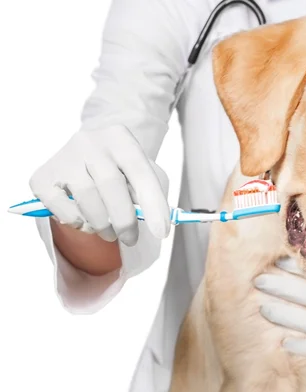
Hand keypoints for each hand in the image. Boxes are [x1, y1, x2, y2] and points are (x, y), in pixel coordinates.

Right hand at [29, 125, 170, 245]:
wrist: (85, 155)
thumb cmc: (119, 169)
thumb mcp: (140, 174)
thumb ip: (150, 194)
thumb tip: (158, 223)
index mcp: (120, 138)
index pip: (141, 173)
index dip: (154, 205)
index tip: (161, 232)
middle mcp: (90, 142)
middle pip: (111, 186)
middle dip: (125, 220)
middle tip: (131, 239)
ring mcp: (64, 157)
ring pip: (87, 199)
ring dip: (102, 224)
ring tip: (110, 233)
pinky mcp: (42, 177)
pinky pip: (61, 208)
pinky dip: (76, 221)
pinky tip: (84, 220)